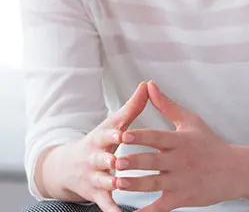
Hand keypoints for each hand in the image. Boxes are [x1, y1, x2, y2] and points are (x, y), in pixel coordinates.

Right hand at [51, 82, 148, 211]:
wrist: (67, 167)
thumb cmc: (100, 141)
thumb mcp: (112, 123)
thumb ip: (132, 107)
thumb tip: (147, 84)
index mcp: (100, 139)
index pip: (107, 134)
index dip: (114, 133)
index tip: (123, 132)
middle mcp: (94, 158)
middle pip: (102, 159)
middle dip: (109, 160)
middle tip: (118, 161)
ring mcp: (94, 177)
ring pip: (103, 181)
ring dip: (111, 183)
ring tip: (121, 185)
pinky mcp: (96, 194)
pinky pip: (106, 204)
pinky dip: (113, 210)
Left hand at [114, 81, 240, 211]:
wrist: (234, 170)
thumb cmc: (210, 144)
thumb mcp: (191, 121)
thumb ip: (167, 105)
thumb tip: (149, 85)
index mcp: (180, 141)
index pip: (157, 137)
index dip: (140, 137)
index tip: (123, 135)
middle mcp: (179, 161)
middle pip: (152, 161)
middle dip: (133, 162)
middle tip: (114, 163)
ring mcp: (180, 181)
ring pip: (153, 183)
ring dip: (135, 184)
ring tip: (117, 183)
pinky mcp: (181, 198)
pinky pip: (160, 207)